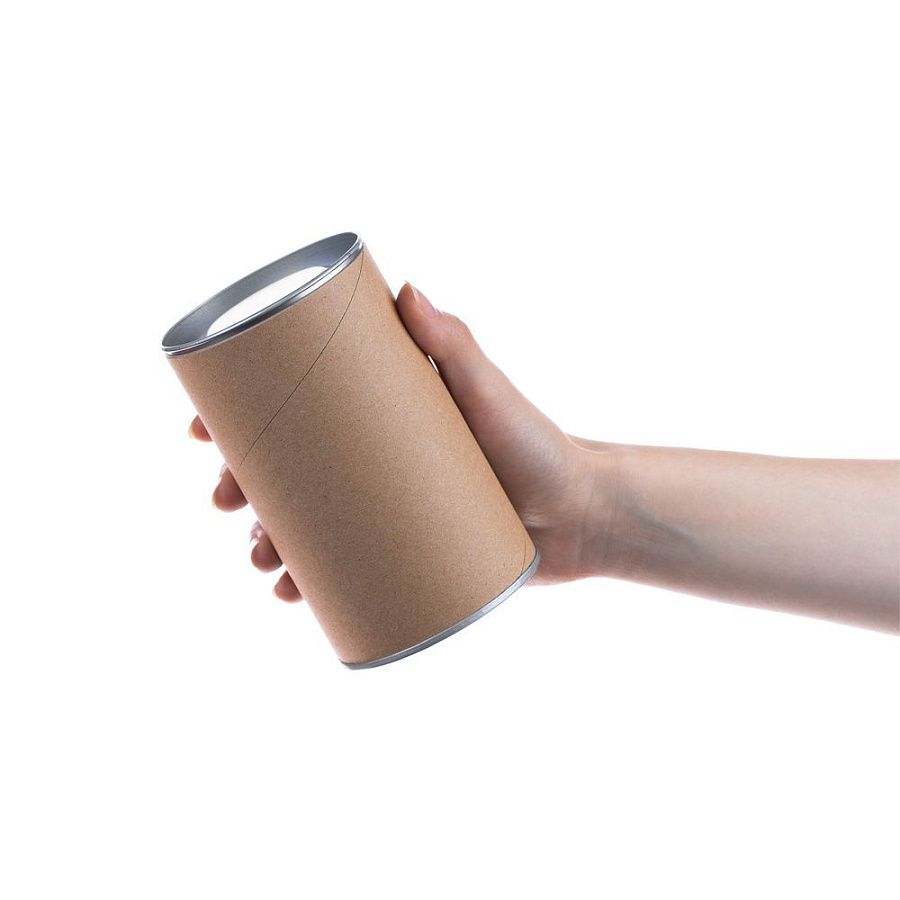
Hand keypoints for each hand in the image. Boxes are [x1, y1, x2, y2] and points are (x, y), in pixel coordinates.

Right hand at [189, 283, 607, 600]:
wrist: (578, 515)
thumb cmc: (536, 443)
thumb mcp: (488, 391)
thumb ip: (454, 341)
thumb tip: (405, 289)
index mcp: (380, 415)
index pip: (299, 411)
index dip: (242, 421)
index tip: (204, 432)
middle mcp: (375, 461)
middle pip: (289, 471)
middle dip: (243, 487)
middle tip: (227, 501)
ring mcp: (386, 508)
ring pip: (308, 524)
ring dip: (268, 541)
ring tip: (263, 560)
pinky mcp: (403, 551)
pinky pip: (344, 570)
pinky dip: (310, 582)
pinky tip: (289, 594)